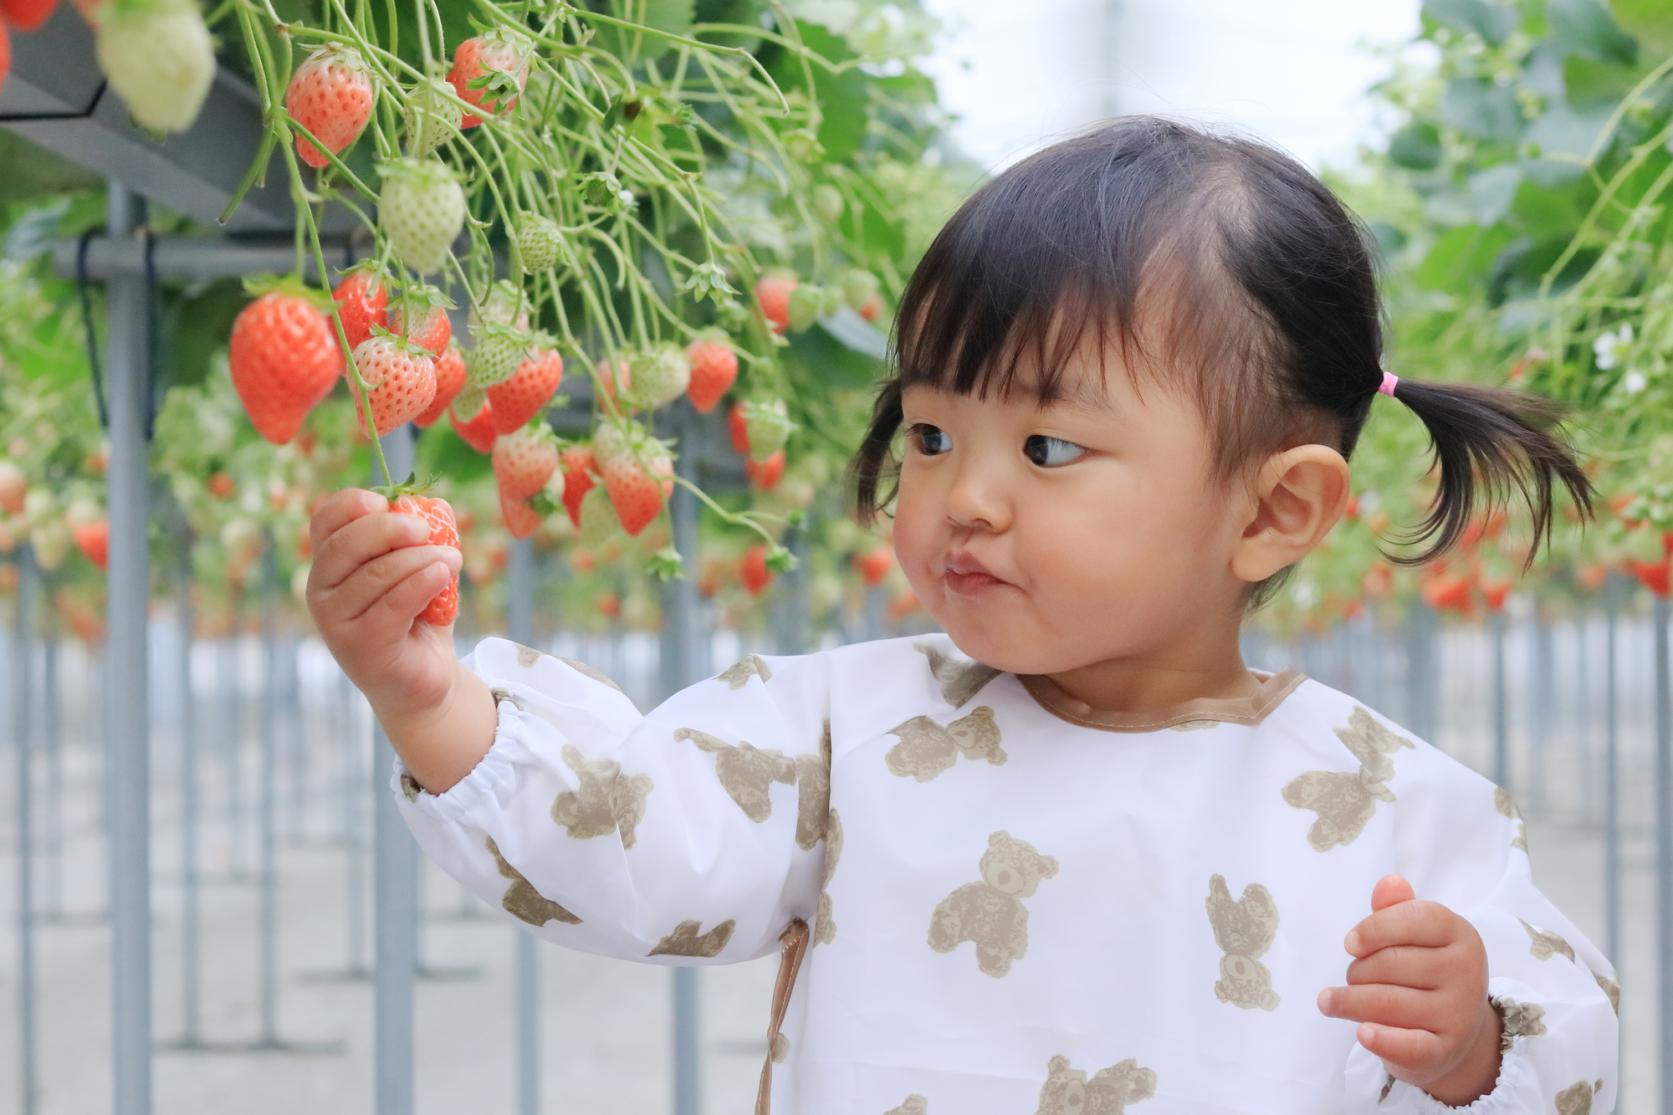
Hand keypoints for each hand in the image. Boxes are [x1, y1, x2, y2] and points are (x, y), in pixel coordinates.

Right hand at [305, 488, 463, 719]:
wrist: (425, 677)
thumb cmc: (417, 616)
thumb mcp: (418, 568)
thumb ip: (422, 536)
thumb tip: (439, 504)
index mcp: (328, 564)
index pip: (324, 522)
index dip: (349, 504)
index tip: (384, 501)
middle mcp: (320, 591)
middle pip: (345, 545)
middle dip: (389, 529)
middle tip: (425, 529)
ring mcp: (335, 622)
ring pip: (375, 574)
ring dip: (420, 559)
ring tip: (452, 560)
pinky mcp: (360, 646)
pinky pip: (393, 604)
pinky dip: (422, 583)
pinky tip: (442, 574)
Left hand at [1318, 875, 1502, 1106]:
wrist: (1453, 1031)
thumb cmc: (1423, 972)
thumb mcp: (1415, 935)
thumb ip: (1397, 908)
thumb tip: (1390, 883)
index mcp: (1461, 934)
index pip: (1414, 919)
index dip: (1373, 929)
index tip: (1349, 944)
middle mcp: (1467, 972)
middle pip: (1390, 963)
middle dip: (1357, 971)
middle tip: (1352, 977)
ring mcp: (1459, 1014)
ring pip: (1386, 1002)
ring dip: (1349, 1001)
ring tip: (1334, 1001)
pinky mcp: (1446, 1050)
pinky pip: (1407, 1045)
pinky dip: (1380, 1040)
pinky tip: (1362, 1033)